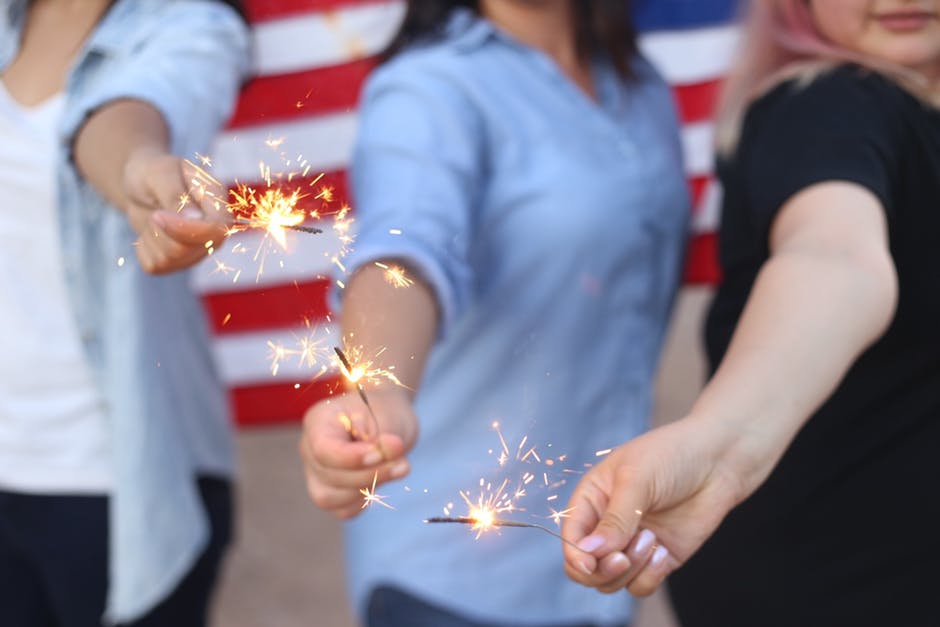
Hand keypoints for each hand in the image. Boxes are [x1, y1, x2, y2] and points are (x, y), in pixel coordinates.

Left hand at [122, 149, 231, 273]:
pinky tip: (151, 231)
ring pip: (170, 259)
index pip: (217, 229)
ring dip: (151, 237)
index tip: (157, 215)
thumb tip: (195, 218)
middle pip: (189, 249)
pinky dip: (143, 248)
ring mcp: (198, 250)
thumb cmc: (152, 172)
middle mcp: (214, 232)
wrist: (139, 185)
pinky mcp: (177, 262)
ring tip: (154, 217)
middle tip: (154, 211)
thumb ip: (175, 194)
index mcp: (218, 203)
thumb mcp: (159, 173)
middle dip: (161, 231)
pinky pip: (155, 265)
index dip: (186, 229)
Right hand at [299, 387, 418, 518]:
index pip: (323, 449)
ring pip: (330, 498)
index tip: (379, 454)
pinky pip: (343, 509)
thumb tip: (390, 451)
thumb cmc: (383, 412)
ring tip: (398, 468)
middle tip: (402, 464)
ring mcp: (315, 473)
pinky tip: (382, 480)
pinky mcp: (330, 493)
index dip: (351, 459)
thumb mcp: (388, 416)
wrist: (386, 419)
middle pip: (329, 475)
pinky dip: (365, 500)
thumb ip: (385, 436)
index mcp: (319, 421)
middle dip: (370, 474)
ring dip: (368, 489)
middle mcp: (309, 449)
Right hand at [561, 419, 744, 595]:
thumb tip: (589, 551)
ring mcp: (632, 543)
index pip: (572, 537)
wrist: (719, 459)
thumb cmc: (671, 455)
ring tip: (653, 541)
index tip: (591, 563)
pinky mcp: (658, 558)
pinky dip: (650, 577)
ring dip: (631, 569)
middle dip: (603, 570)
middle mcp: (607, 525)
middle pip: (587, 568)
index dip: (576, 555)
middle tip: (623, 558)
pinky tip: (664, 552)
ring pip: (613, 581)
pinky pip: (641, 585)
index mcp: (592, 499)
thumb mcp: (636, 479)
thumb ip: (614, 519)